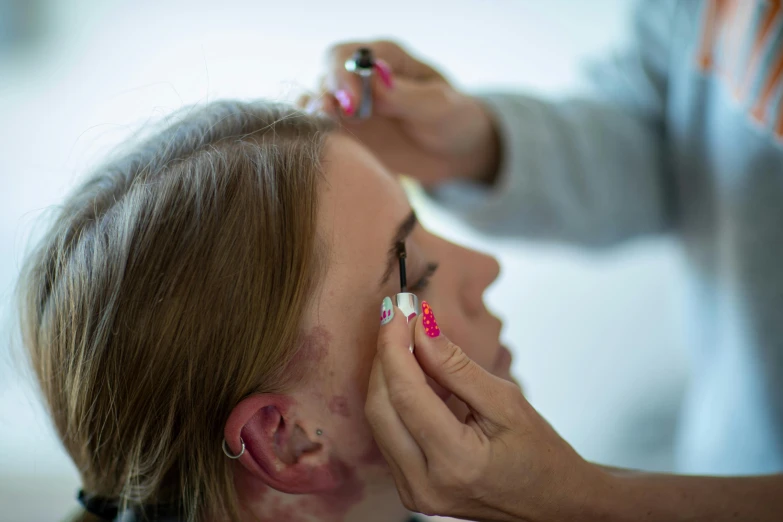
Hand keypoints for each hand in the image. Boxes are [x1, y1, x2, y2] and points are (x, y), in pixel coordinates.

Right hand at [300, 40, 500, 187]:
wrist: (455, 153)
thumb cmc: (454, 121)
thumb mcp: (439, 107)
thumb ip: (406, 96)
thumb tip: (374, 81)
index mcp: (384, 58)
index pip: (346, 56)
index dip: (341, 76)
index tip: (353, 105)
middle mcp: (360, 79)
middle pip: (323, 78)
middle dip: (324, 98)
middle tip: (333, 121)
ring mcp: (350, 108)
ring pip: (314, 104)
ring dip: (313, 117)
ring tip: (323, 133)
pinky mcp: (347, 134)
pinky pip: (320, 132)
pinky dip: (315, 137)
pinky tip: (324, 148)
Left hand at [366, 302, 609, 521]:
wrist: (554, 504)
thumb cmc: (540, 453)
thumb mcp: (507, 402)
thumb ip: (457, 367)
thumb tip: (422, 328)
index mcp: (455, 462)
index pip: (406, 394)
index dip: (395, 345)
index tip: (399, 309)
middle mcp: (425, 484)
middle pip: (381, 407)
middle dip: (386, 356)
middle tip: (400, 318)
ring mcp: (414, 492)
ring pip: (379, 420)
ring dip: (387, 374)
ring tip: (406, 338)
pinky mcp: (410, 489)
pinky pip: (389, 434)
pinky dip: (394, 398)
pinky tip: (411, 371)